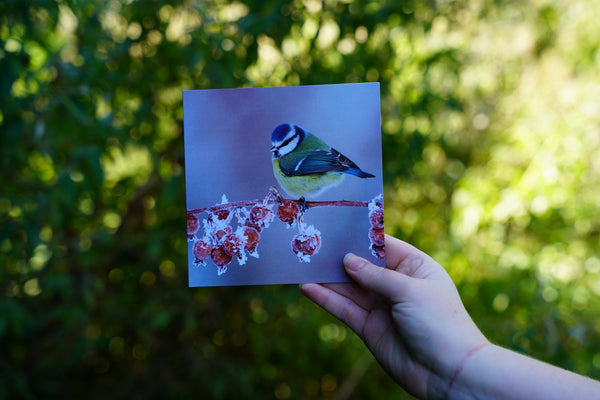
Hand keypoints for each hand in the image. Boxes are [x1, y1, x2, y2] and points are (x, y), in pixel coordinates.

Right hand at [300, 235, 487, 398]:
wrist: (449, 373)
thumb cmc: (440, 323)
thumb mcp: (409, 290)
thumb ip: (375, 276)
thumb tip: (347, 260)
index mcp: (415, 267)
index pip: (383, 246)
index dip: (360, 237)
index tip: (336, 227)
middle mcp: (397, 285)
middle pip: (362, 266)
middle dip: (339, 257)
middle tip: (312, 244)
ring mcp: (382, 307)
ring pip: (349, 288)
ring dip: (327, 278)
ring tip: (303, 264)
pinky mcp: (370, 328)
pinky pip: (345, 309)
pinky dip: (326, 299)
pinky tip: (308, 288)